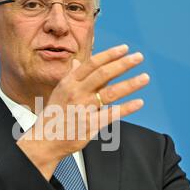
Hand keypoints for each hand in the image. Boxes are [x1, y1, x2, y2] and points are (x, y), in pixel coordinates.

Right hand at [17, 44, 148, 177]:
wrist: (45, 140)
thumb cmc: (54, 115)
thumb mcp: (59, 92)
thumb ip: (72, 76)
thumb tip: (79, 61)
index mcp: (69, 83)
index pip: (92, 64)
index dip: (110, 54)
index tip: (125, 48)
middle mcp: (76, 93)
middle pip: (103, 74)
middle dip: (123, 64)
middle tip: (139, 57)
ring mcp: (83, 109)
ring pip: (110, 93)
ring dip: (130, 84)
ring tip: (145, 77)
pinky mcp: (89, 125)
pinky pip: (111, 114)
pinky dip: (126, 108)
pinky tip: (139, 102)